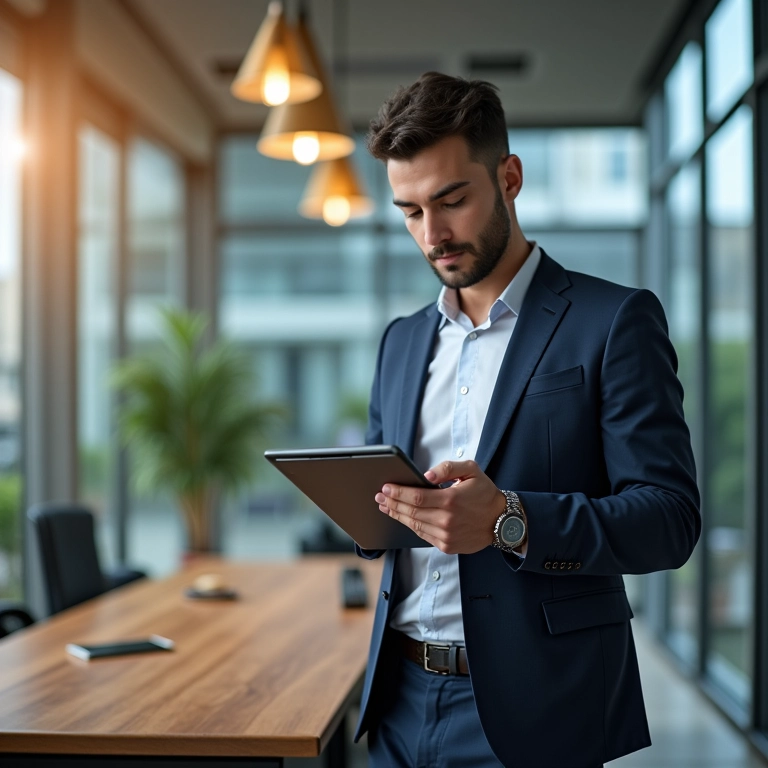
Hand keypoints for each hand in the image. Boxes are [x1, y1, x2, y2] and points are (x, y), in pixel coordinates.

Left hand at [374, 460, 505, 553]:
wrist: (501, 521)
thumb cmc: (485, 493)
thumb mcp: (471, 470)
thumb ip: (447, 468)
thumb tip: (426, 476)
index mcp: (452, 500)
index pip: (416, 497)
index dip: (398, 493)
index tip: (386, 488)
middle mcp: (447, 520)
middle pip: (411, 512)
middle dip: (392, 503)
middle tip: (379, 496)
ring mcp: (446, 536)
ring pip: (414, 525)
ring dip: (397, 515)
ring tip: (386, 506)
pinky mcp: (447, 546)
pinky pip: (422, 535)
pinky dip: (410, 526)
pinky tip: (402, 518)